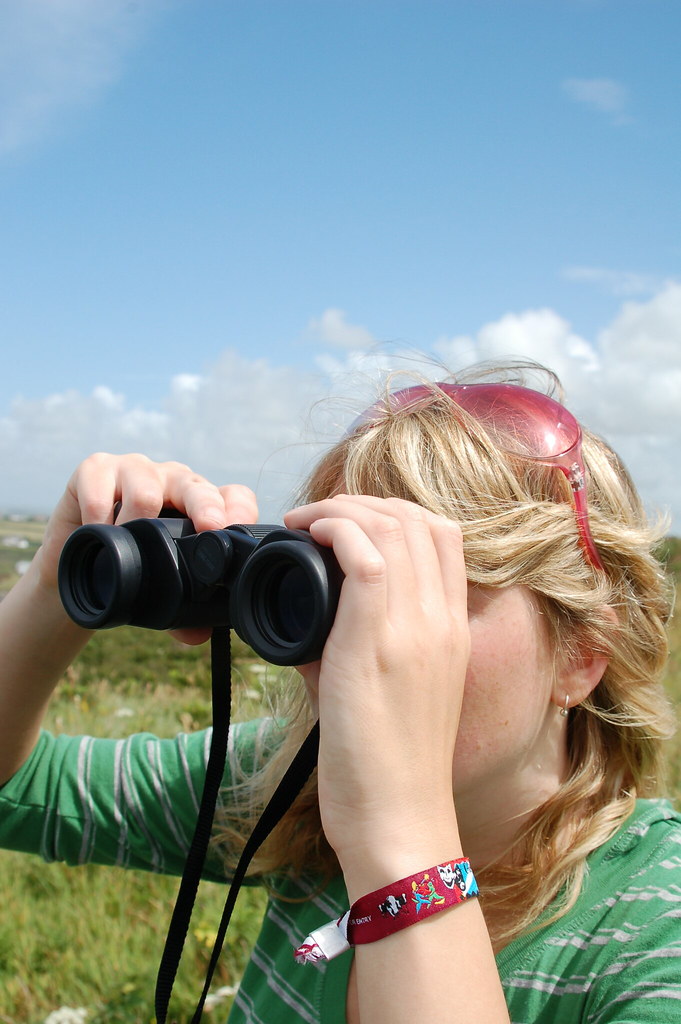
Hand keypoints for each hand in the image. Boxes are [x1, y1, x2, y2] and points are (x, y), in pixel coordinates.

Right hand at [37, 453, 257, 641]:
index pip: (233, 496)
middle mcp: (174, 482)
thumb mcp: (162, 586)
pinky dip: (98, 517)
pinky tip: (96, 531)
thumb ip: (184, 612)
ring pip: (147, 490)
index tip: (238, 530)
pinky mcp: (96, 468)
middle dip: (206, 507)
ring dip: (137, 523)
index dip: (240, 510)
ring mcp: (136, 470)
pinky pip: (100, 491)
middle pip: (197, 487)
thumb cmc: (130, 563)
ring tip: (126, 545)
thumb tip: (198, 634)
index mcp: (200, 505)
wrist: (77, 555)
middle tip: (210, 528)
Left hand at [284, 495, 469, 883]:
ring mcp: (414, 630)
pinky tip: (306, 533)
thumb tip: (306, 618)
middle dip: (363, 502)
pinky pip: (362, 556)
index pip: (444, 536)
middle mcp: (442, 621)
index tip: (350, 521)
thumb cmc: (390, 766)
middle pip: (416, 519)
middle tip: (320, 517)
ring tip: (306, 520)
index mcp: (454, 629)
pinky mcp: (374, 646)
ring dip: (342, 508)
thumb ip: (361, 645)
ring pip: (391, 526)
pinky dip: (333, 529)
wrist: (399, 822)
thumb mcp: (395, 691)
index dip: (395, 511)